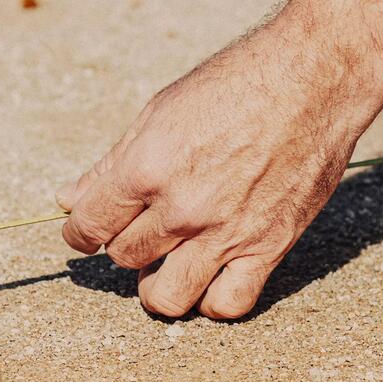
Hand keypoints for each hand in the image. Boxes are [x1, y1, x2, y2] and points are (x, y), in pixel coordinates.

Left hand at [57, 0, 382, 318]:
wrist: (314, 78)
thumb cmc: (235, 83)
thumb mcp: (160, 111)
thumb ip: (111, 164)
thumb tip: (69, 200)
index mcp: (146, 167)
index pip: (90, 226)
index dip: (80, 232)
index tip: (86, 232)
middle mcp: (182, 207)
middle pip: (125, 257)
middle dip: (124, 244)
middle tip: (141, 228)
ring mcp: (226, 233)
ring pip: (167, 297)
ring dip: (156, 286)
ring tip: (165, 265)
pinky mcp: (268, 247)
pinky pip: (227, 304)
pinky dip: (210, 301)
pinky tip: (208, 277)